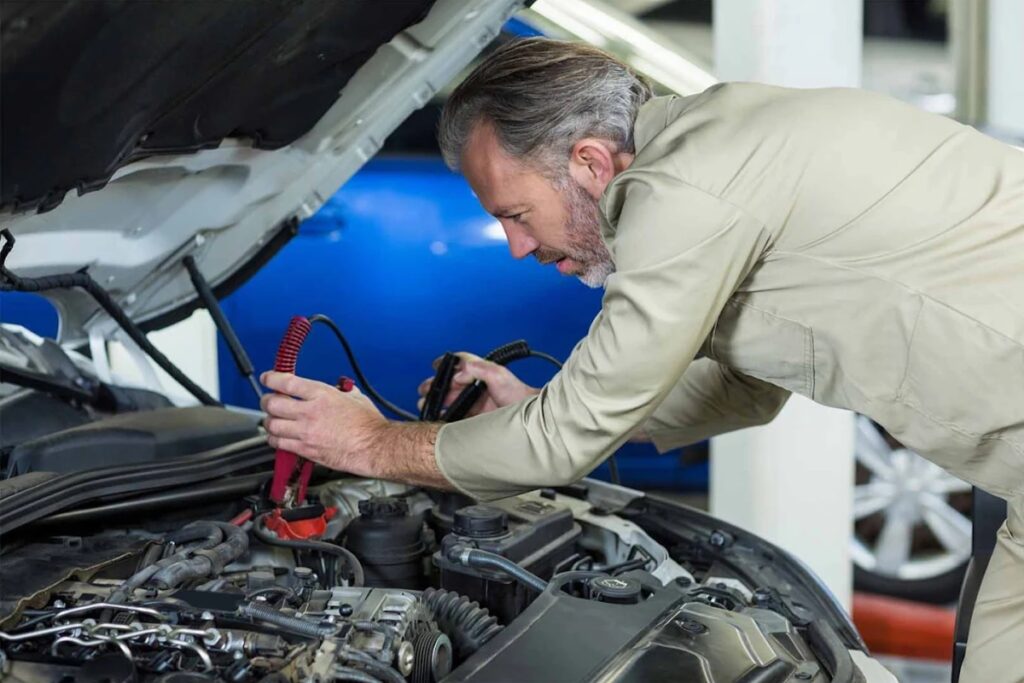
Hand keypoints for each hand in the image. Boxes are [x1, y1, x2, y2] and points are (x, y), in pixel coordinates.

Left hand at [260, 371, 386, 475]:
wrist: (373, 447)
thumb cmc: (368, 424)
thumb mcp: (354, 397)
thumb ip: (339, 391)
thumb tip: (335, 388)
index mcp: (321, 395)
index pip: (286, 383)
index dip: (271, 378)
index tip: (268, 378)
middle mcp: (310, 412)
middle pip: (273, 404)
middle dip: (267, 400)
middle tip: (269, 400)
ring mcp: (306, 432)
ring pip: (272, 425)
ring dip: (269, 421)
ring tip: (273, 419)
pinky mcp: (306, 449)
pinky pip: (279, 443)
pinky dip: (274, 439)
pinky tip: (279, 436)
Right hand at [417, 352, 539, 417]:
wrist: (528, 418)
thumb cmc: (518, 395)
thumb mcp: (499, 375)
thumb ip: (480, 369)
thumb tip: (460, 372)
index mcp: (482, 372)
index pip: (461, 363)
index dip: (446, 363)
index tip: (435, 365)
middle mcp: (477, 386)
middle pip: (451, 383)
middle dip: (436, 386)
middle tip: (425, 390)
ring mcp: (476, 402)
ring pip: (451, 400)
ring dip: (438, 402)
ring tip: (426, 405)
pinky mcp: (476, 417)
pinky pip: (456, 416)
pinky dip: (445, 416)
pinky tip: (438, 418)